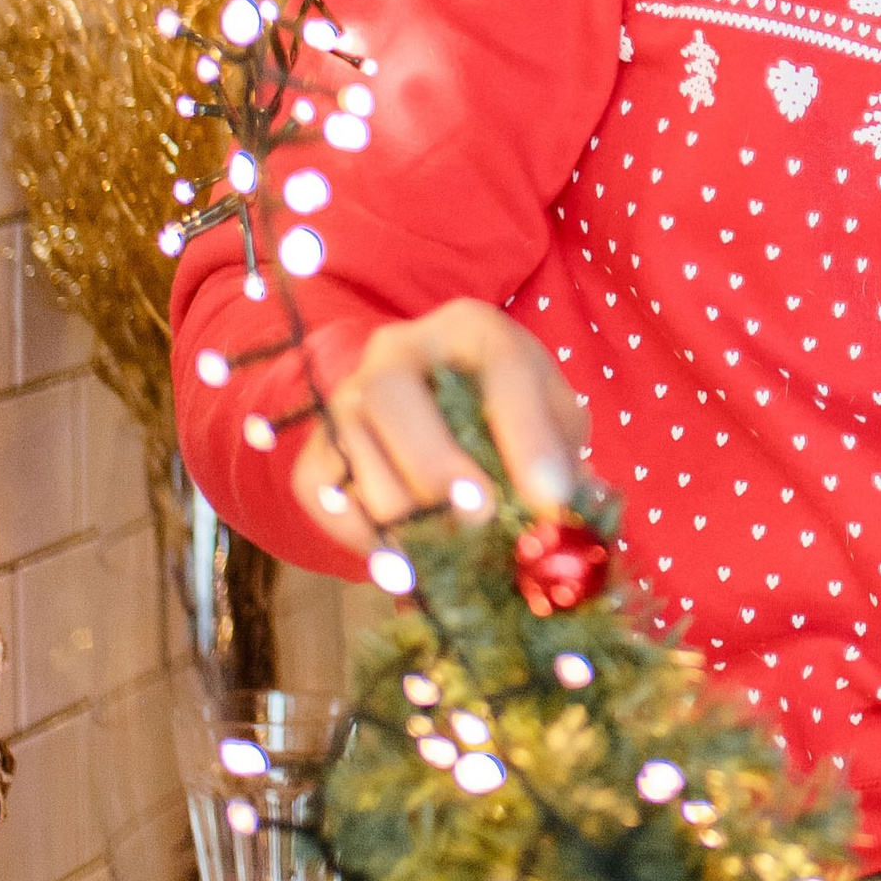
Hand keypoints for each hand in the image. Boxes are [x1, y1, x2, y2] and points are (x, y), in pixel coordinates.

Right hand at [290, 296, 586, 552]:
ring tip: (455, 546)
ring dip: (412, 519)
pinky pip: (325, 499)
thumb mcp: (551, 415)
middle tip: (484, 520)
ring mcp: (344, 398)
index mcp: (471, 327)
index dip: (527, 438)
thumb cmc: (511, 412)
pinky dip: (367, 539)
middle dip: (440, 470)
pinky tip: (410, 553)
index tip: (553, 498)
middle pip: (392, 399)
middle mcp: (395, 349)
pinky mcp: (317, 451)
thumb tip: (563, 510)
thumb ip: (562, 453)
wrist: (441, 412)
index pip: (500, 370)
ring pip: (359, 461)